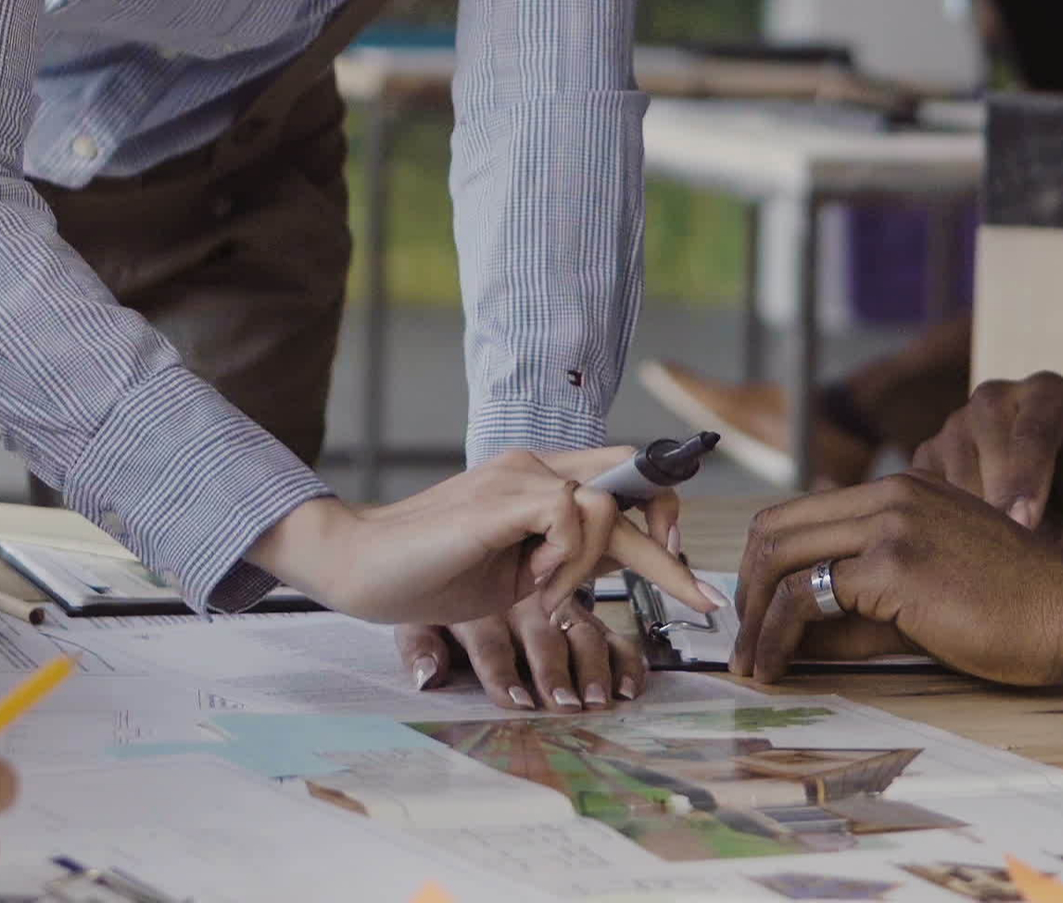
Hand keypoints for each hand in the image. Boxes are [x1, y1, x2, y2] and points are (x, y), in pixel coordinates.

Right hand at [254, 450, 718, 625]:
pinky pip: (572, 517)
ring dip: (594, 564)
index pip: (621, 477)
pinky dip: (569, 559)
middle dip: (674, 550)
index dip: (661, 511)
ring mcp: (517, 474)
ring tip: (543, 594)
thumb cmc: (426, 575)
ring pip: (606, 505)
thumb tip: (613, 565)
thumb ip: (561, 560)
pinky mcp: (502, 494)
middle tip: (705, 599)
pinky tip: (533, 584)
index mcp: (535, 478)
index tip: (680, 561)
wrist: (358, 567)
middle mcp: (532, 462)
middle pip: (633, 483)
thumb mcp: (514, 575)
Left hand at [397, 586, 649, 712]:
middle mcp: (517, 599)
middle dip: (555, 671)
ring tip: (598, 699)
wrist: (414, 553)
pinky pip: (603, 630)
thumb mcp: (409, 619)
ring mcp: (551, 599)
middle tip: (567, 704)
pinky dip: (621, 657)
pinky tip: (629, 683)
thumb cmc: (419, 586)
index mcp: (476, 602)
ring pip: (580, 629)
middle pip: (544, 636)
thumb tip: (428, 678)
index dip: (503, 674)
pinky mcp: (573, 608)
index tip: (516, 703)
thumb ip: (418, 647)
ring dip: (591, 668)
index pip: (492, 644)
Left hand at [732, 471, 1062, 687]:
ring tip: (752, 662)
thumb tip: (796, 632)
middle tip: (742, 639)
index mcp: (901, 490)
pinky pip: (809, 596)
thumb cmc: (1017, 610)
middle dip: (747, 589)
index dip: (765, 565)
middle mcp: (891, 494)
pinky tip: (777, 665)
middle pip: (776, 527)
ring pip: (782, 556)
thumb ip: (862, 601)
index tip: (756, 612)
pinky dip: (779, 634)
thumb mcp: (927, 592)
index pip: (800, 514)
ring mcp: (891, 523)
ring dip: (755, 616)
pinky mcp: (896, 565)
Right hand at [908, 372, 1062, 556]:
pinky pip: (922, 486)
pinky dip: (937, 518)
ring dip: (965, 511)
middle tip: (1004, 548)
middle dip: (993, 495)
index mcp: (1050, 396)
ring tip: (991, 557)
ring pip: (948, 463)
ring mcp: (956, 424)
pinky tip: (963, 552)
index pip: (1034, 429)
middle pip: (982, 438)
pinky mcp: (929, 454)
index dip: (1027, 476)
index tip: (1024, 523)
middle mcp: (996, 399)